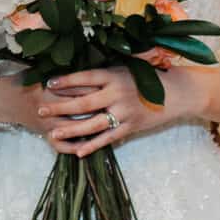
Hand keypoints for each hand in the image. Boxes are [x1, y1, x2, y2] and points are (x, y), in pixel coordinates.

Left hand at [34, 66, 204, 156]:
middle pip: (83, 102)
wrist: (179, 93)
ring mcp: (124, 112)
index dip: (66, 81)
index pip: (85, 78)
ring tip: (53, 133)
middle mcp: (118, 94)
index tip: (48, 83)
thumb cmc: (151, 77)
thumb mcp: (128, 68)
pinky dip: (93, 146)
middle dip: (60, 107)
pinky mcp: (131, 127)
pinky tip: (78, 151)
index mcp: (115, 75)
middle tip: (41, 110)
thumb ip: (106, 73)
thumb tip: (80, 75)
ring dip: (71, 129)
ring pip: (92, 124)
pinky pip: (108, 138)